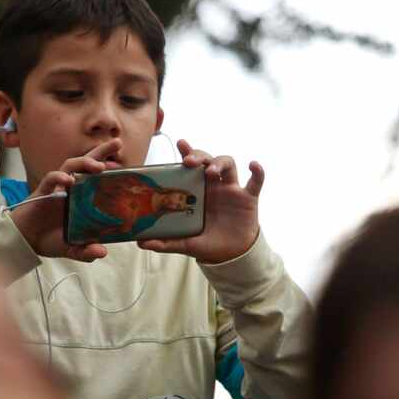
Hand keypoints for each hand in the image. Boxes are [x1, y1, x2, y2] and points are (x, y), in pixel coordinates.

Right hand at [9, 139, 122, 261]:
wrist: (25, 242)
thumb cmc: (48, 240)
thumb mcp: (72, 249)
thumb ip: (86, 251)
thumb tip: (101, 252)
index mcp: (80, 199)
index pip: (96, 179)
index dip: (110, 171)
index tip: (127, 167)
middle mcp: (71, 189)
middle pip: (86, 164)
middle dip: (102, 152)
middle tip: (117, 142)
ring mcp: (57, 188)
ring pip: (71, 165)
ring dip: (84, 162)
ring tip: (98, 166)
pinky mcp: (42, 192)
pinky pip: (51, 178)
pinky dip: (59, 176)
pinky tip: (68, 179)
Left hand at [138, 139, 263, 263]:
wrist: (231, 256)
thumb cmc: (207, 243)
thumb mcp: (185, 243)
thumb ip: (165, 243)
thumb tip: (141, 243)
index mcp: (197, 191)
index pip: (191, 166)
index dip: (188, 152)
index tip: (181, 143)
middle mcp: (213, 186)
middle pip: (208, 159)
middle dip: (200, 155)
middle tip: (190, 162)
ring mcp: (231, 190)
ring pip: (228, 164)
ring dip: (220, 163)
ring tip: (211, 172)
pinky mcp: (248, 198)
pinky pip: (256, 181)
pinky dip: (257, 172)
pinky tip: (253, 165)